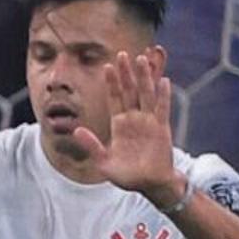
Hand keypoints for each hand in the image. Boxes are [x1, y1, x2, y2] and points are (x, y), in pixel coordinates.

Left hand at [88, 46, 180, 195]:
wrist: (150, 185)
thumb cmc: (127, 175)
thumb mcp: (103, 162)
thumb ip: (92, 145)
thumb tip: (76, 131)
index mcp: (119, 124)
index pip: (114, 98)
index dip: (111, 82)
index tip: (107, 65)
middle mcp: (134, 119)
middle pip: (129, 91)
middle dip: (126, 73)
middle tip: (123, 53)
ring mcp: (149, 122)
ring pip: (146, 94)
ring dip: (144, 77)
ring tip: (141, 59)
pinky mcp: (162, 128)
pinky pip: (162, 109)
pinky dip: (162, 95)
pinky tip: (163, 81)